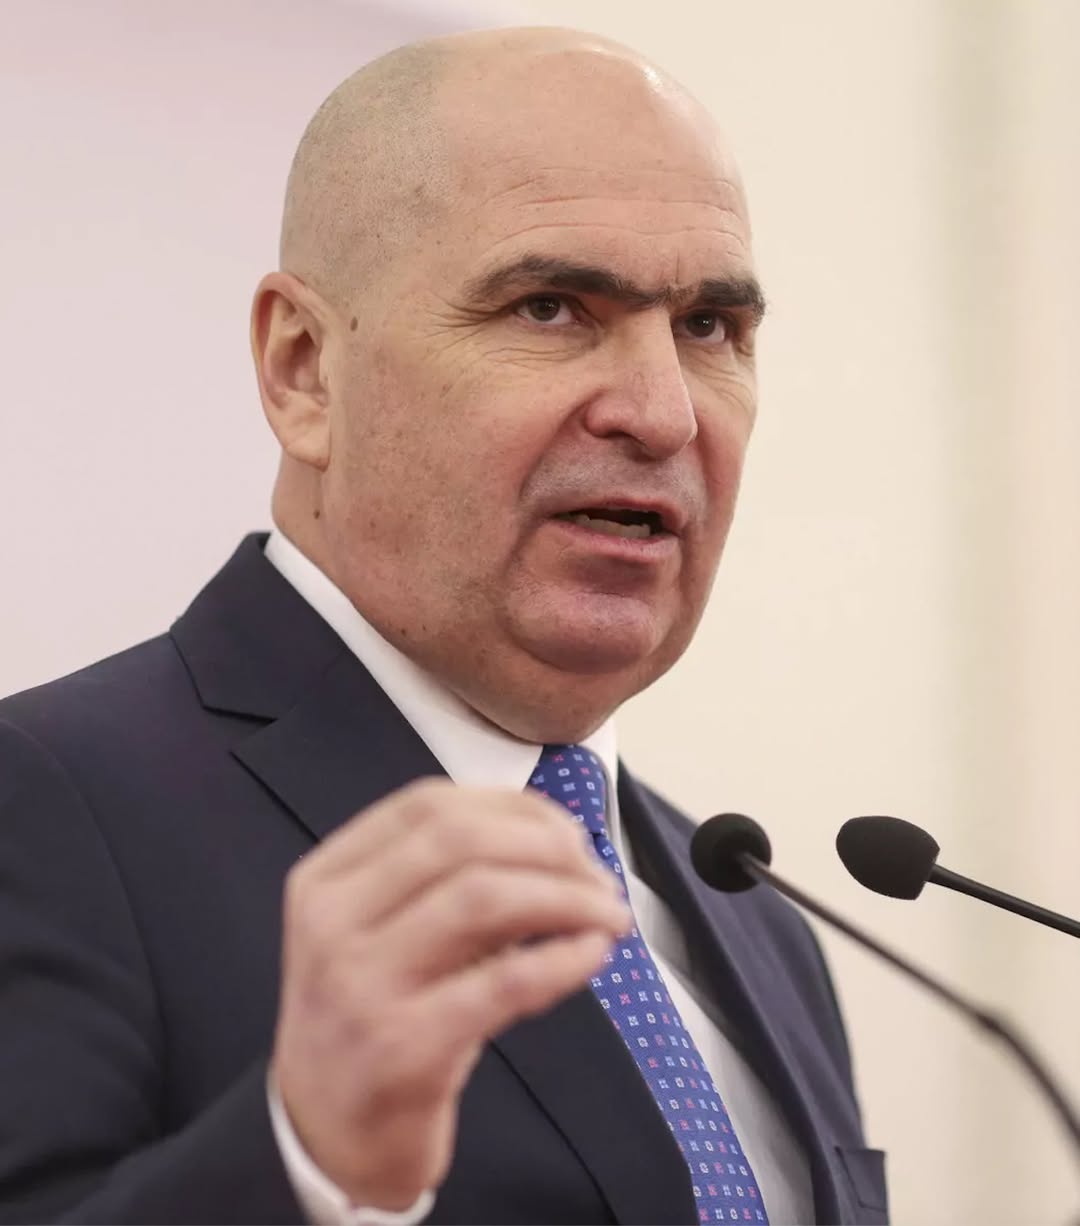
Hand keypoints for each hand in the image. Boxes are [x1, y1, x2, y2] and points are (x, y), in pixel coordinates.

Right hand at [271, 778, 630, 1210]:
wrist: (323, 1137)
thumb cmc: (371, 1018)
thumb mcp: (384, 933)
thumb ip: (449, 881)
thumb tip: (559, 844)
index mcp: (326, 879)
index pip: (428, 805)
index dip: (514, 808)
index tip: (569, 834)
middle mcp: (332, 921)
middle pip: (459, 839)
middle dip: (549, 847)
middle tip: (599, 877)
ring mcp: (361, 983)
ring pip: (483, 897)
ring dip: (567, 897)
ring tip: (609, 916)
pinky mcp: (402, 1046)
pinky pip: (504, 981)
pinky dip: (563, 958)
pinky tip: (592, 954)